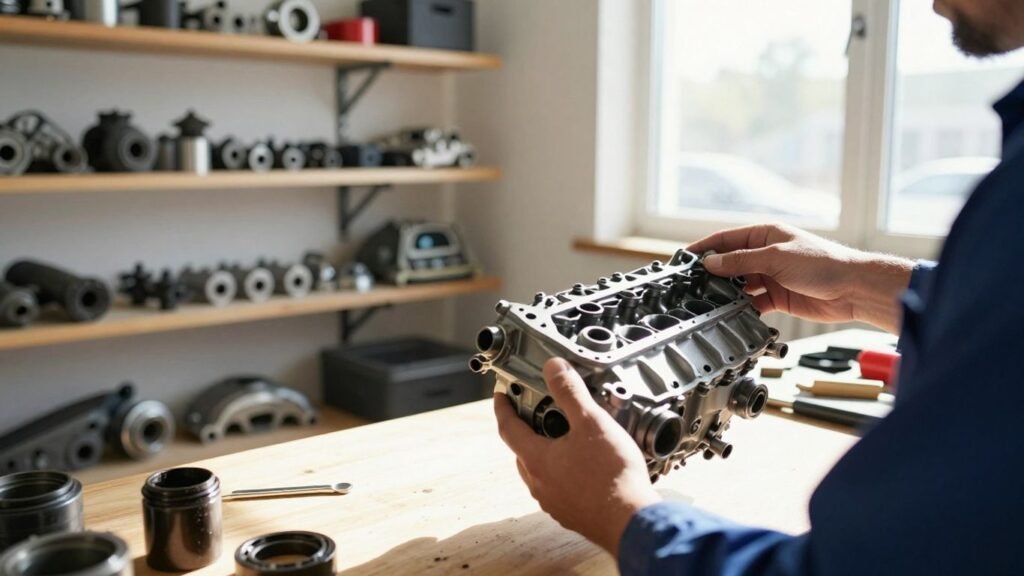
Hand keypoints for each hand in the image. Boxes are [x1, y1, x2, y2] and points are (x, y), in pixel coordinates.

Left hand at [493, 358, 660, 556]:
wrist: (632, 523)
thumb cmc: (612, 476)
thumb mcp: (591, 422)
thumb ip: (570, 392)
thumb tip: (553, 367)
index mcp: (536, 460)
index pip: (508, 428)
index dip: (503, 408)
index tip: (500, 396)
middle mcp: (539, 484)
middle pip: (523, 450)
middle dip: (527, 429)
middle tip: (538, 412)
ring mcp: (554, 502)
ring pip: (541, 471)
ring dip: (547, 452)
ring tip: (567, 437)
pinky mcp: (571, 514)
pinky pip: (559, 487)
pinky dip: (563, 472)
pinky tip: (584, 466)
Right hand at [688, 224, 914, 333]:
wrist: (853, 289)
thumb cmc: (822, 263)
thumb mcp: (775, 257)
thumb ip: (741, 261)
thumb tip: (712, 262)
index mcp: (765, 235)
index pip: (726, 239)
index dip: (705, 248)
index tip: (684, 258)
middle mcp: (765, 254)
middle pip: (730, 263)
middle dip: (711, 273)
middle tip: (690, 284)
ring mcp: (770, 277)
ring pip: (738, 285)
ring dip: (725, 293)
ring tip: (706, 301)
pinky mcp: (777, 298)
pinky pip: (751, 303)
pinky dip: (741, 308)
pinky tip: (730, 314)